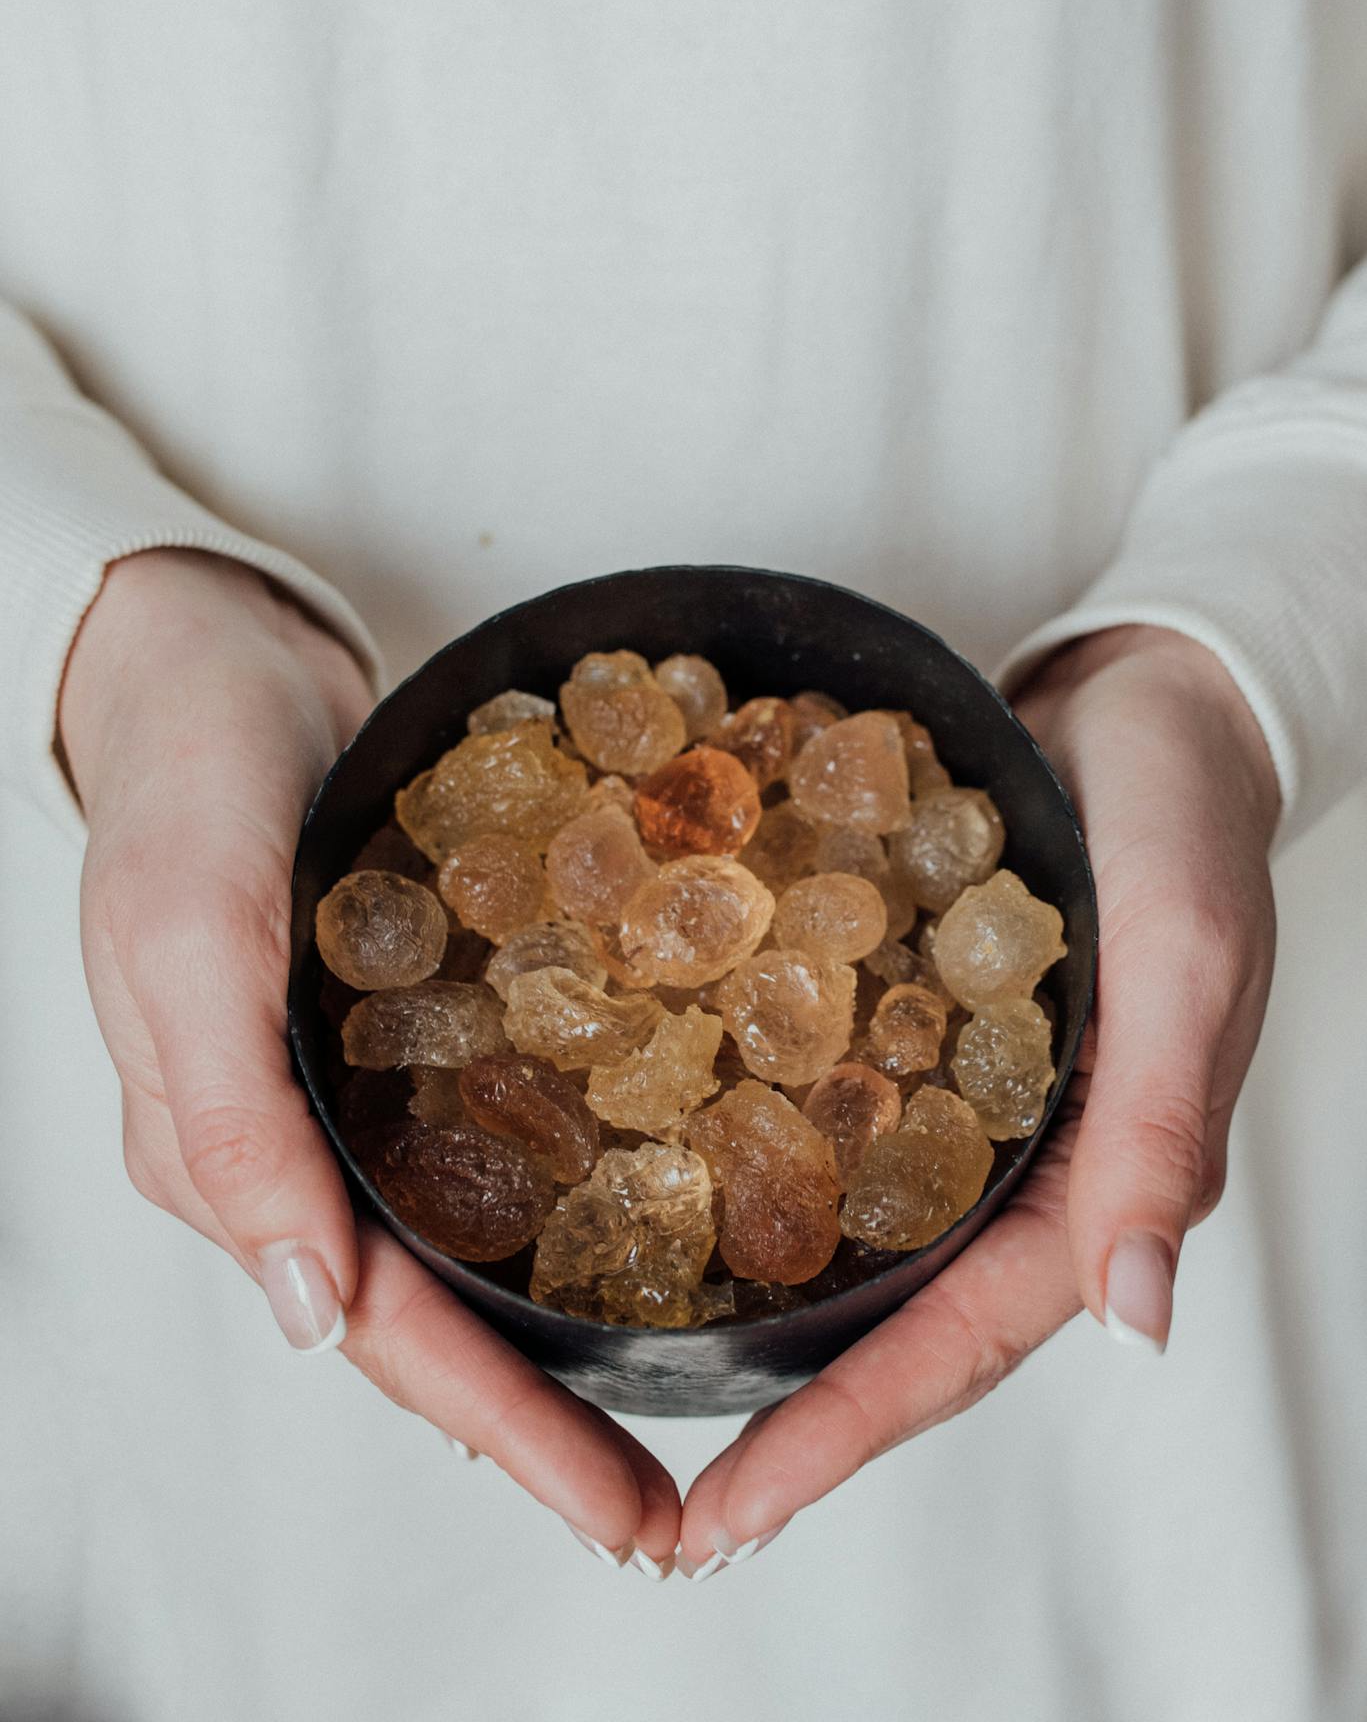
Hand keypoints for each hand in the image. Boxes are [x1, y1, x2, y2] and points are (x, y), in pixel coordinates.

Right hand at [62, 550, 679, 1573]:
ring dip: (558, 1328)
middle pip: (433, 1320)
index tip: (631, 1517)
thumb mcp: (184, 937)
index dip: (506, 1431)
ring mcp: (345, 1093)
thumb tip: (308, 1316)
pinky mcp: (399, 1027)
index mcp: (227, 1156)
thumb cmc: (179, 789)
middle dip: (548, 1419)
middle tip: (682, 1505)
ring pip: (459, 1247)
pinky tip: (643, 1214)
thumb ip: (228, 1123)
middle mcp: (294, 1148)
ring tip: (676, 1392)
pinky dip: (555, 1198)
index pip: (383, 1333)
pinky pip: (480, 1141)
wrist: (209, 663)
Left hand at [677, 623, 1278, 1577]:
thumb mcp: (1187, 956)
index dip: (842, 1435)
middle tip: (650, 1493)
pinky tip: (644, 1155)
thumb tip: (1140, 1321)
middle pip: (884, 1313)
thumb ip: (1163, 1126)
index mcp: (1088, 1176)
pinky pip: (814, 1102)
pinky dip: (740, 1146)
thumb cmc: (1184, 815)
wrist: (1140, 695)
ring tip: (624, 1354)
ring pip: (844, 1226)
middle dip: (779, 1406)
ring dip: (748, 1298)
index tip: (722, 1519)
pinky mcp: (897, 1016)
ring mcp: (947, 1091)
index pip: (956, 1342)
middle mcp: (1008, 1156)